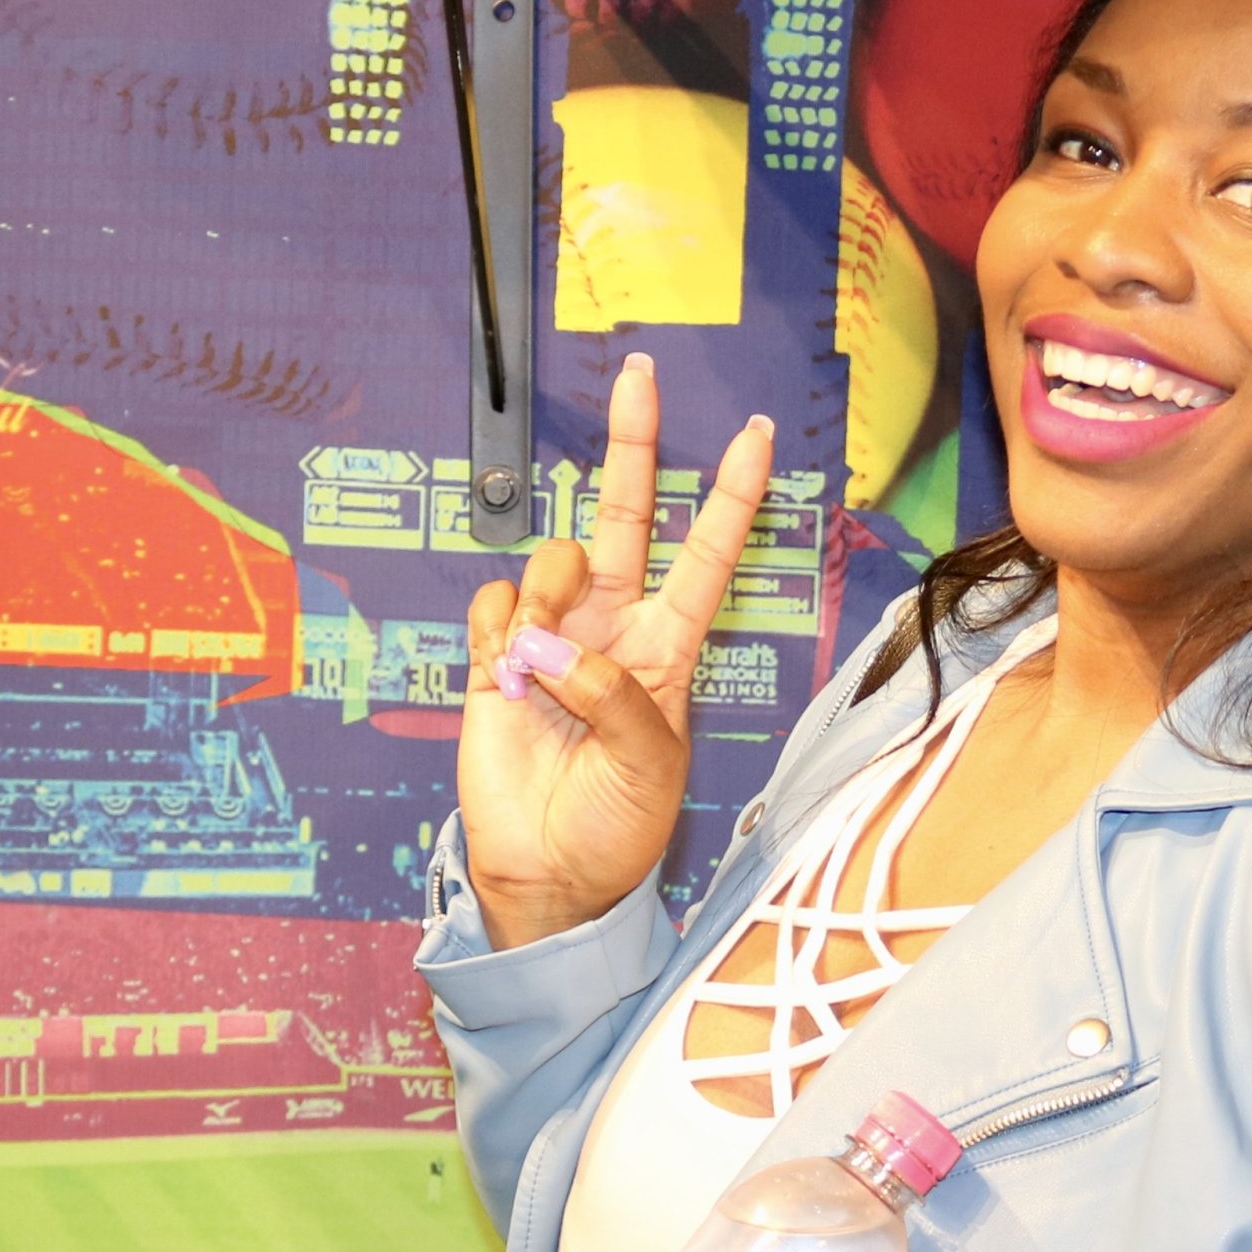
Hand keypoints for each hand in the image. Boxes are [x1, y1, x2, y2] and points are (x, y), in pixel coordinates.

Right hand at [459, 354, 772, 949]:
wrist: (547, 877)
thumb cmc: (615, 826)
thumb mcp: (647, 766)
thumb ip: (612, 695)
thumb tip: (553, 645)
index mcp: (668, 647)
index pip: (705, 553)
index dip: (731, 495)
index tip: (757, 435)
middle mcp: (613, 625)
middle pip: (624, 513)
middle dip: (633, 442)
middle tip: (639, 374)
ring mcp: (553, 635)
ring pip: (552, 559)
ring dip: (547, 597)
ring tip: (540, 666)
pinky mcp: (495, 657)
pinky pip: (494, 604)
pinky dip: (499, 628)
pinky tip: (505, 673)